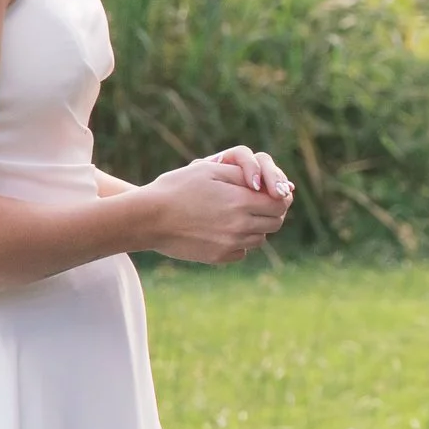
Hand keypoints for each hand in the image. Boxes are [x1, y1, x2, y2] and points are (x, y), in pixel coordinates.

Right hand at [139, 151, 290, 265]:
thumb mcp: (210, 170)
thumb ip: (242, 175)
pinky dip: (240, 243)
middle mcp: (239, 225)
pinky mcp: (217, 257)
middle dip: (273, 211)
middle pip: (275, 222)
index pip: (280, 203)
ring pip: (260, 238)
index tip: (275, 192)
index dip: (281, 196)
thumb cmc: (177, 188)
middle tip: (260, 203)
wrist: (147, 217)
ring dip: (257, 227)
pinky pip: (242, 252)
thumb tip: (266, 183)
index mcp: (240, 201)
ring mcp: (229, 244)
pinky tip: (225, 230)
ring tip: (240, 215)